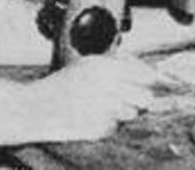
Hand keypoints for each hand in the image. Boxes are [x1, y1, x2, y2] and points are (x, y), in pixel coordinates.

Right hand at [25, 54, 158, 141]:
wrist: (38, 108)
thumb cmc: (63, 83)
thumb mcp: (88, 63)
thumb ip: (119, 63)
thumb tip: (149, 71)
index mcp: (104, 67)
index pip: (145, 75)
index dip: (151, 79)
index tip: (156, 82)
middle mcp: (106, 88)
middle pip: (145, 98)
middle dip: (141, 98)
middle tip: (129, 95)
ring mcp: (103, 111)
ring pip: (132, 114)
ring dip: (124, 110)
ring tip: (104, 104)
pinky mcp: (100, 130)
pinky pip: (116, 127)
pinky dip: (110, 123)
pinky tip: (94, 116)